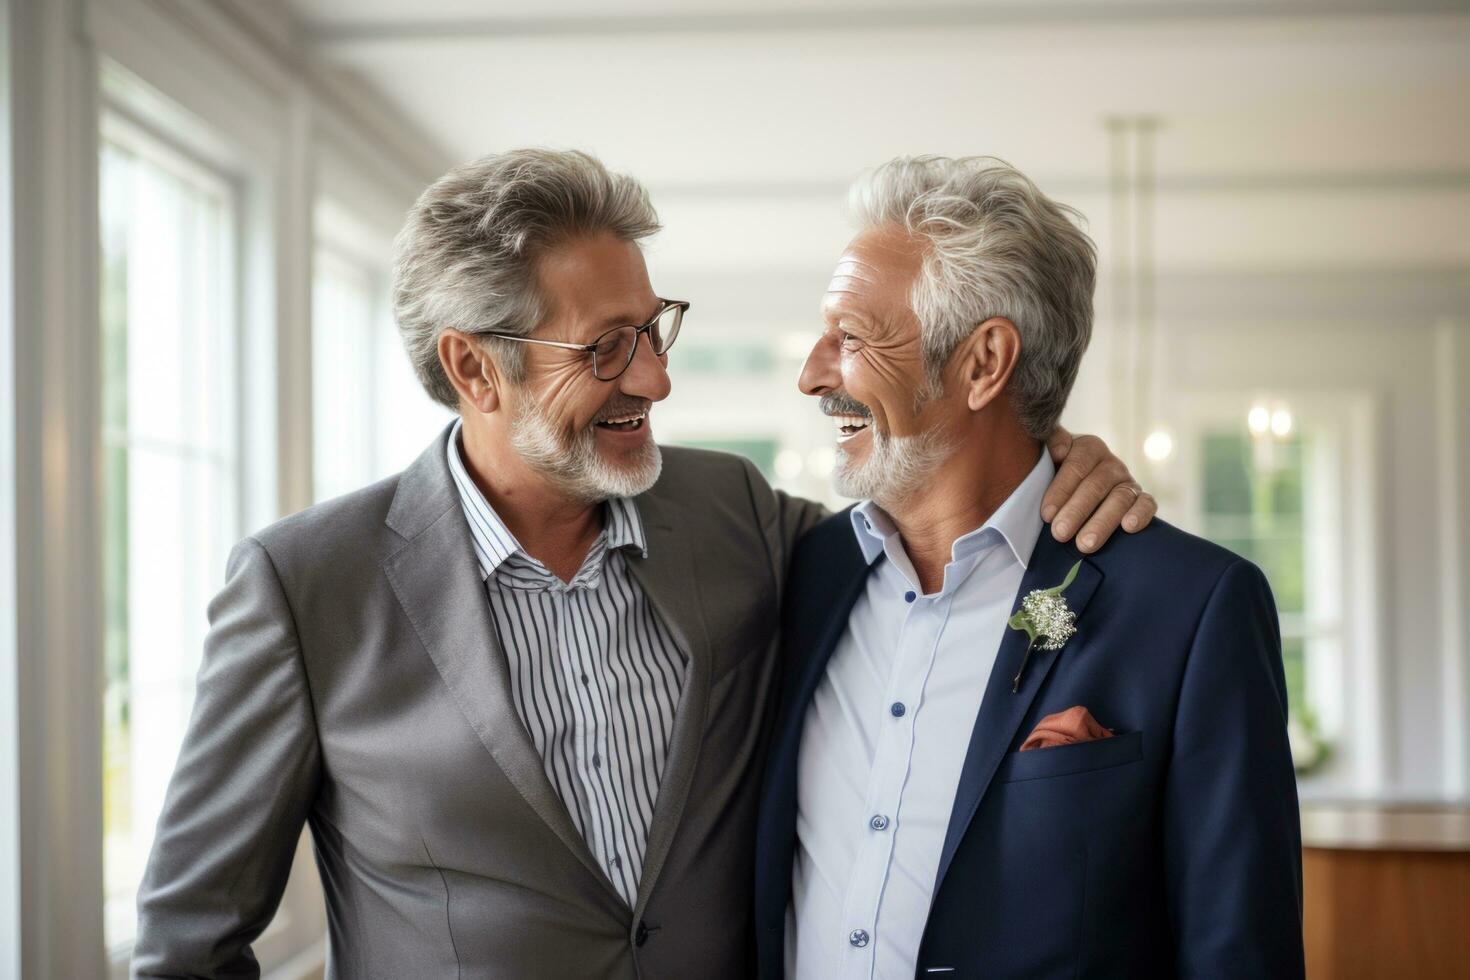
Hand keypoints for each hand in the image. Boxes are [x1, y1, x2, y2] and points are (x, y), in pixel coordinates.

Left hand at [1042, 427, 1155, 553]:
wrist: (1079, 489)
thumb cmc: (1056, 474)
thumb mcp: (1049, 457)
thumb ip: (1050, 444)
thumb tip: (1057, 449)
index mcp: (1088, 448)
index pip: (1076, 466)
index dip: (1061, 490)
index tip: (1046, 514)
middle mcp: (1110, 463)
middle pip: (1095, 486)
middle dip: (1076, 511)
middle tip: (1059, 534)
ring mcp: (1128, 481)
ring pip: (1119, 499)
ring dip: (1102, 523)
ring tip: (1084, 544)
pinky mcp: (1142, 499)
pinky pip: (1147, 504)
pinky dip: (1140, 514)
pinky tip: (1129, 527)